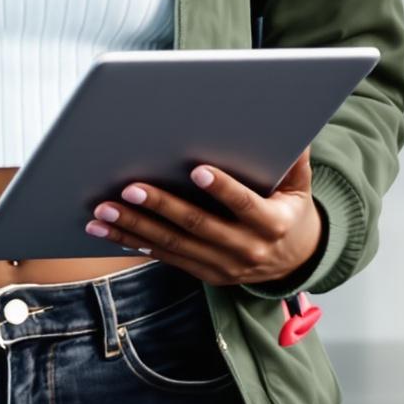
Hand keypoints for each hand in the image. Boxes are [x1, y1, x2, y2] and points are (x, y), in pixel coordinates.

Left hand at [84, 146, 320, 289]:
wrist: (295, 262)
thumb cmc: (291, 211)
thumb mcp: (300, 187)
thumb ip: (294, 160)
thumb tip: (293, 130)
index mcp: (272, 223)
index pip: (245, 205)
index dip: (223, 188)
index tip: (197, 169)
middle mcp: (246, 249)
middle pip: (197, 225)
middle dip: (160, 207)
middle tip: (129, 188)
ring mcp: (223, 266)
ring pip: (173, 245)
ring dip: (135, 228)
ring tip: (103, 212)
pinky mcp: (206, 273)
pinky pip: (167, 258)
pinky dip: (136, 244)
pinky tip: (110, 232)